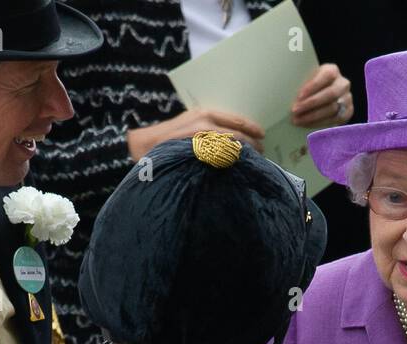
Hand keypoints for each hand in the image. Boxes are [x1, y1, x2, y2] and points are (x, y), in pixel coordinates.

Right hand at [126, 108, 263, 160]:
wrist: (144, 146)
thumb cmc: (167, 139)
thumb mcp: (189, 125)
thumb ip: (208, 128)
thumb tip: (229, 136)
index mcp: (205, 113)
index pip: (236, 120)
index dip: (252, 128)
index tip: (262, 135)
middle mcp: (205, 121)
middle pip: (239, 132)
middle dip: (253, 142)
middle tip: (262, 151)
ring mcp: (202, 137)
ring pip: (233, 145)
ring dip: (246, 153)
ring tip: (255, 160)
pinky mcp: (197, 151)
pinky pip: (221, 157)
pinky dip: (232, 161)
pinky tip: (237, 166)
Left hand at [291, 63, 351, 127]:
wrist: (323, 98)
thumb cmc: (309, 88)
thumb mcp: (305, 81)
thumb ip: (301, 83)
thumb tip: (285, 91)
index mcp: (332, 70)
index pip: (326, 75)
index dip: (313, 86)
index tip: (299, 96)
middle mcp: (343, 83)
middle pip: (330, 94)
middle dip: (311, 104)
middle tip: (295, 111)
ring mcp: (347, 98)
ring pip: (332, 108)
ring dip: (313, 116)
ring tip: (298, 120)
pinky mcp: (347, 112)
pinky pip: (335, 119)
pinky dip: (319, 123)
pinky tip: (307, 125)